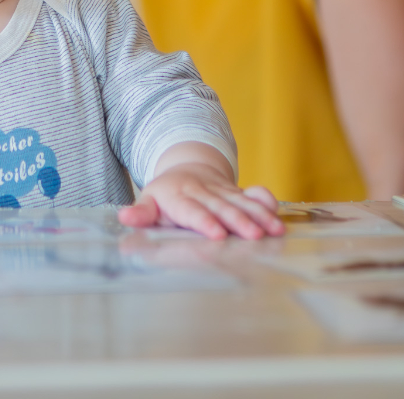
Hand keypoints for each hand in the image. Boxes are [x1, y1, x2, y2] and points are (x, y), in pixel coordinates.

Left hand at [118, 163, 282, 239]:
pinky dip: (266, 201)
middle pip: (222, 206)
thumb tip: (125, 218)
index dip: (205, 221)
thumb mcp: (149, 202)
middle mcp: (202, 190)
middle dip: (239, 221)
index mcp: (178, 196)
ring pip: (242, 201)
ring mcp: (221, 189)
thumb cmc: (165, 195)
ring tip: (275, 230)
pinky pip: (253, 193)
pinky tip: (277, 212)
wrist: (186, 167)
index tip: (217, 234)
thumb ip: (142, 214)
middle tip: (254, 236)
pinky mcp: (236, 190)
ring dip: (259, 215)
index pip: (192, 210)